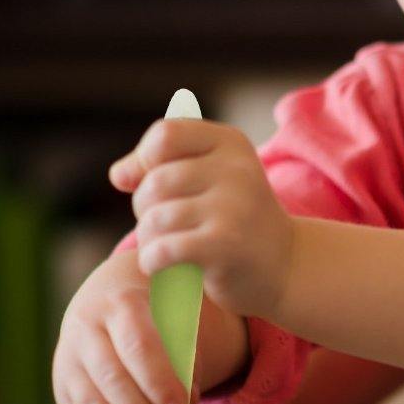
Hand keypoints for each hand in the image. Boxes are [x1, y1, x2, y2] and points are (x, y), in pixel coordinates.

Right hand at [52, 247, 193, 403]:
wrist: (107, 298)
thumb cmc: (155, 313)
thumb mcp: (173, 317)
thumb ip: (183, 355)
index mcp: (119, 304)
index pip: (138, 345)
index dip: (159, 381)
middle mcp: (86, 332)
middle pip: (112, 382)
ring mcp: (68, 362)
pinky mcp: (63, 390)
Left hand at [110, 118, 296, 321]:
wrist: (286, 268)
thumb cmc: (235, 221)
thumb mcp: (208, 181)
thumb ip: (159, 167)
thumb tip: (117, 175)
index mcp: (231, 143)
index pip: (164, 135)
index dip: (144, 160)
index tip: (152, 185)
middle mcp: (236, 169)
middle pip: (154, 182)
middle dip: (145, 210)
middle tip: (166, 228)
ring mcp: (234, 206)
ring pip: (154, 219)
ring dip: (149, 241)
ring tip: (168, 250)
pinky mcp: (225, 245)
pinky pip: (161, 250)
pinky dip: (153, 263)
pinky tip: (166, 268)